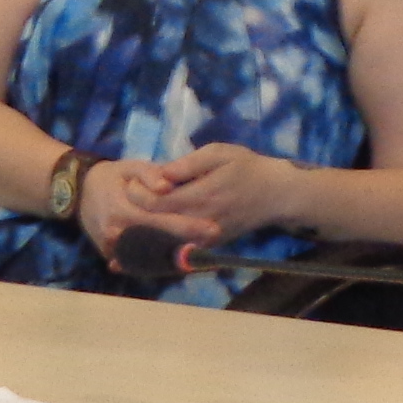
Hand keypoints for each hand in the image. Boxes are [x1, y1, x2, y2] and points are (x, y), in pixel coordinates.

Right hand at [75, 158, 204, 264]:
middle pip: (158, 244)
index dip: (188, 226)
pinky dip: (158, 263)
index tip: (212, 228)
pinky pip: (137, 263)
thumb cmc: (113, 177)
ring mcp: (112, 248)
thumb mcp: (132, 166)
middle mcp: (117, 233)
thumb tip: (167, 186)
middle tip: (213, 245)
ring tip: (202, 256)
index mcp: (124, 209)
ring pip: (148, 259)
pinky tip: (180, 261)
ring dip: (175, 258)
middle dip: (187, 246)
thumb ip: (151, 175)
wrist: (79, 192)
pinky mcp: (110, 256)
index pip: (161, 221)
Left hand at [124, 143, 299, 243]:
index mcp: (202, 196)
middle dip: (136, 214)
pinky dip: (161, 244)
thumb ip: (188, 165)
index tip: (128, 181)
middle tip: (124, 199)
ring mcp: (206, 238)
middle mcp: (201, 222)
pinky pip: (180, 248)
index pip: (158, 201)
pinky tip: (146, 241)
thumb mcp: (220, 153)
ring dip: (144, 234)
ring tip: (125, 224)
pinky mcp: (211, 245)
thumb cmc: (249, 168)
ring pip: (166, 240)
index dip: (138, 193)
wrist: (278, 195)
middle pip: (158, 224)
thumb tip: (160, 173)